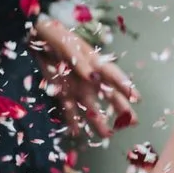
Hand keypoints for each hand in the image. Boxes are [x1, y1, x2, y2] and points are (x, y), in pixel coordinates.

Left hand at [33, 15, 138, 139]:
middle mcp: (90, 78)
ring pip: (91, 107)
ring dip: (99, 121)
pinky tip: (76, 132)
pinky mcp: (62, 93)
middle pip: (109, 95)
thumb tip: (92, 76)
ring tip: (107, 135)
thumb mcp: (68, 46)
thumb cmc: (56, 37)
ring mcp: (77, 87)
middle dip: (122, 108)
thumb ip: (80, 61)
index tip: (136, 98)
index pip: (114, 76)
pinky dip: (72, 121)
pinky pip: (69, 110)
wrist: (36, 39)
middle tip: (133, 122)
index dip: (125, 86)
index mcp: (96, 63)